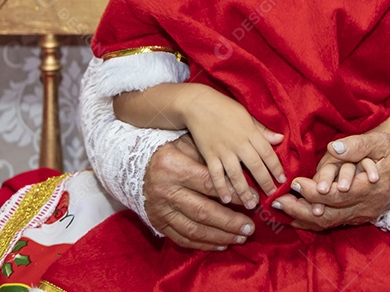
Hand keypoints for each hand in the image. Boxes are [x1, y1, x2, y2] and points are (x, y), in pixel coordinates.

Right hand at [141, 135, 254, 250]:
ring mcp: (161, 210)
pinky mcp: (158, 224)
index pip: (209, 184)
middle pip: (203, 211)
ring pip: (194, 229)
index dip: (234, 193)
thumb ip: (214, 156)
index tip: (254, 200)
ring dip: (220, 236)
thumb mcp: (189, 144)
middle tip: (250, 227)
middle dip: (230, 222)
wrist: (135, 166)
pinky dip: (203, 245)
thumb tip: (246, 170)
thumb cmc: (172, 152)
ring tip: (241, 238)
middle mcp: (166, 190)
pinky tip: (221, 244)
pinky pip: (183, 239)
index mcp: (174, 167)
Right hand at [182, 88, 285, 207]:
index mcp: (250, 132)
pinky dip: (221, 187)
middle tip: (271, 195)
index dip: (276, 167)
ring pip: (236, 174)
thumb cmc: (225, 108)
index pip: (267, 152)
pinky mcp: (209, 155)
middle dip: (265, 182)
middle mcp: (238, 143)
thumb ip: (262, 130)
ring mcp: (223, 150)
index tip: (283, 180)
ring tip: (251, 204)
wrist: (198, 104)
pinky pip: (216, 174)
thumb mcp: (247, 115)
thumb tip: (280, 139)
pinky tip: (226, 199)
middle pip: (255, 166)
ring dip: (244, 191)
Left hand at [272, 132, 389, 230]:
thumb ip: (357, 145)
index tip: (295, 183)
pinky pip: (333, 223)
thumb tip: (333, 148)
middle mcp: (367, 207)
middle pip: (330, 214)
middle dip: (301, 208)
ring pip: (329, 222)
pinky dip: (312, 221)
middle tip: (278, 199)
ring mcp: (363, 215)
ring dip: (303, 217)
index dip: (315, 191)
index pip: (339, 195)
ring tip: (281, 208)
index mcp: (373, 188)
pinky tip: (295, 215)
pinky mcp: (359, 218)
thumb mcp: (381, 141)